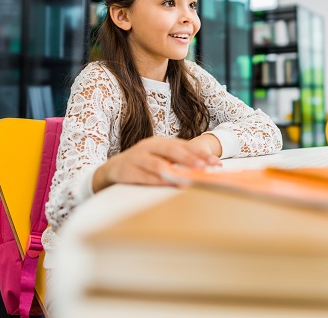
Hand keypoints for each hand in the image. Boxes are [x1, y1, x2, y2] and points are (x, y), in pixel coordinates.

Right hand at [93, 136, 220, 189]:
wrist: (112, 169)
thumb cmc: (143, 164)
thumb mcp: (160, 158)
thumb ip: (179, 161)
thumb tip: (205, 166)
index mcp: (160, 142)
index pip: (184, 146)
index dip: (200, 154)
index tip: (215, 164)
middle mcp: (149, 146)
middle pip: (172, 151)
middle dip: (190, 160)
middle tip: (204, 168)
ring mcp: (137, 157)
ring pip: (158, 164)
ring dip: (174, 172)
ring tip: (188, 179)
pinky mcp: (128, 170)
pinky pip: (144, 176)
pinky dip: (157, 181)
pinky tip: (167, 185)